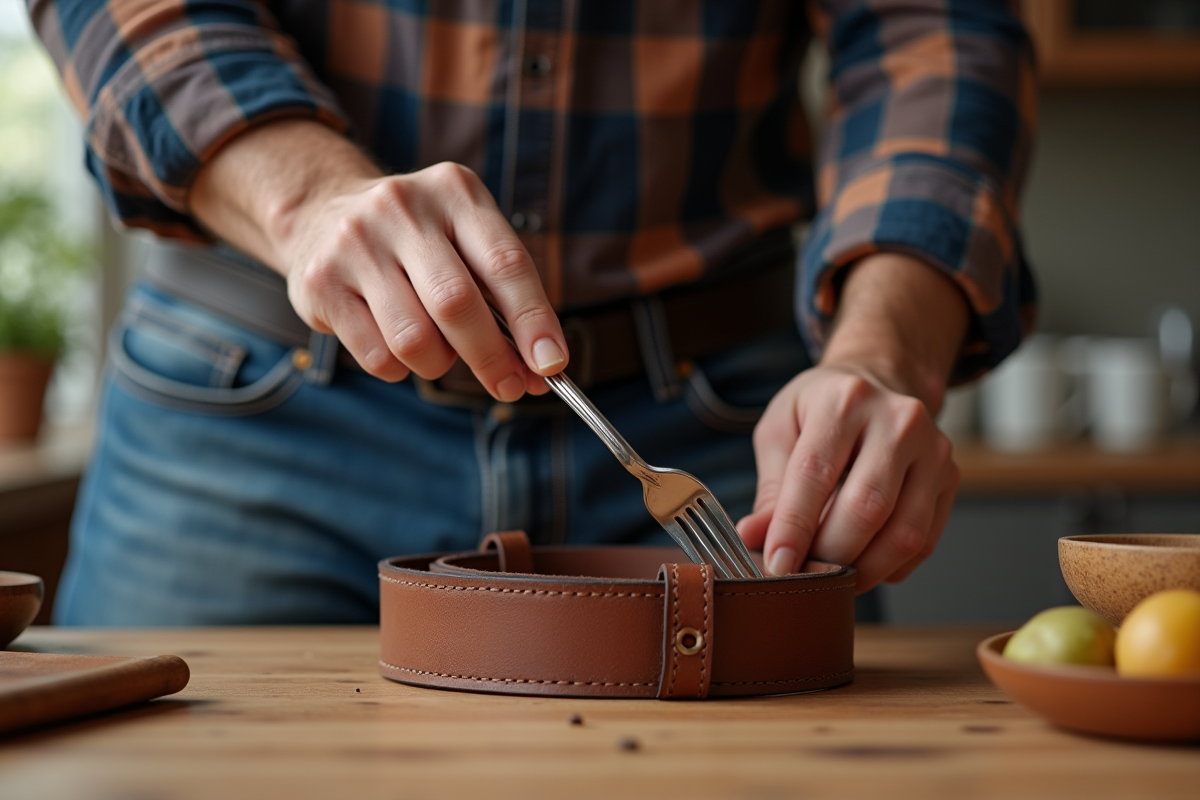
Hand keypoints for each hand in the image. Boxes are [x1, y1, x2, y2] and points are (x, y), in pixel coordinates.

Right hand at [190, 120, 567, 400]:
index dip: (535, 321)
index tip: (552, 365)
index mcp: (455, 192)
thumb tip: (539, 368)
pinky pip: (377, 355)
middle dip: (492, 358)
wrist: (320, 211)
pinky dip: (400, 368)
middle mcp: (403, 208)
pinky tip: (397, 345)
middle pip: (458, 304)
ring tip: (438, 352)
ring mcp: (355, 243)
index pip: (506, 263)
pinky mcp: (320, 283)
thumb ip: (503, 298)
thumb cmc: (418, 241)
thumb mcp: (464, 239)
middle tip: (509, 387)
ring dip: (438, 364)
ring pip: (414, 339)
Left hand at [736, 252, 968, 590]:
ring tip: (831, 575)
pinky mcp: (950, 479)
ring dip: (863, 568)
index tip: (776, 565)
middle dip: (829, 553)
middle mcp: (898, 420)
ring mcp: (933, 450)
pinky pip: (923, 542)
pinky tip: (863, 563)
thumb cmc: (820, 411)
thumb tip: (754, 537)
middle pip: (866, 508)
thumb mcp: (780, 431)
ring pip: (903, 533)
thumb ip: (771, 489)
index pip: (815, 473)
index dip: (794, 527)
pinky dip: (889, 566)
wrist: (878, 383)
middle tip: (802, 573)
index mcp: (845, 399)